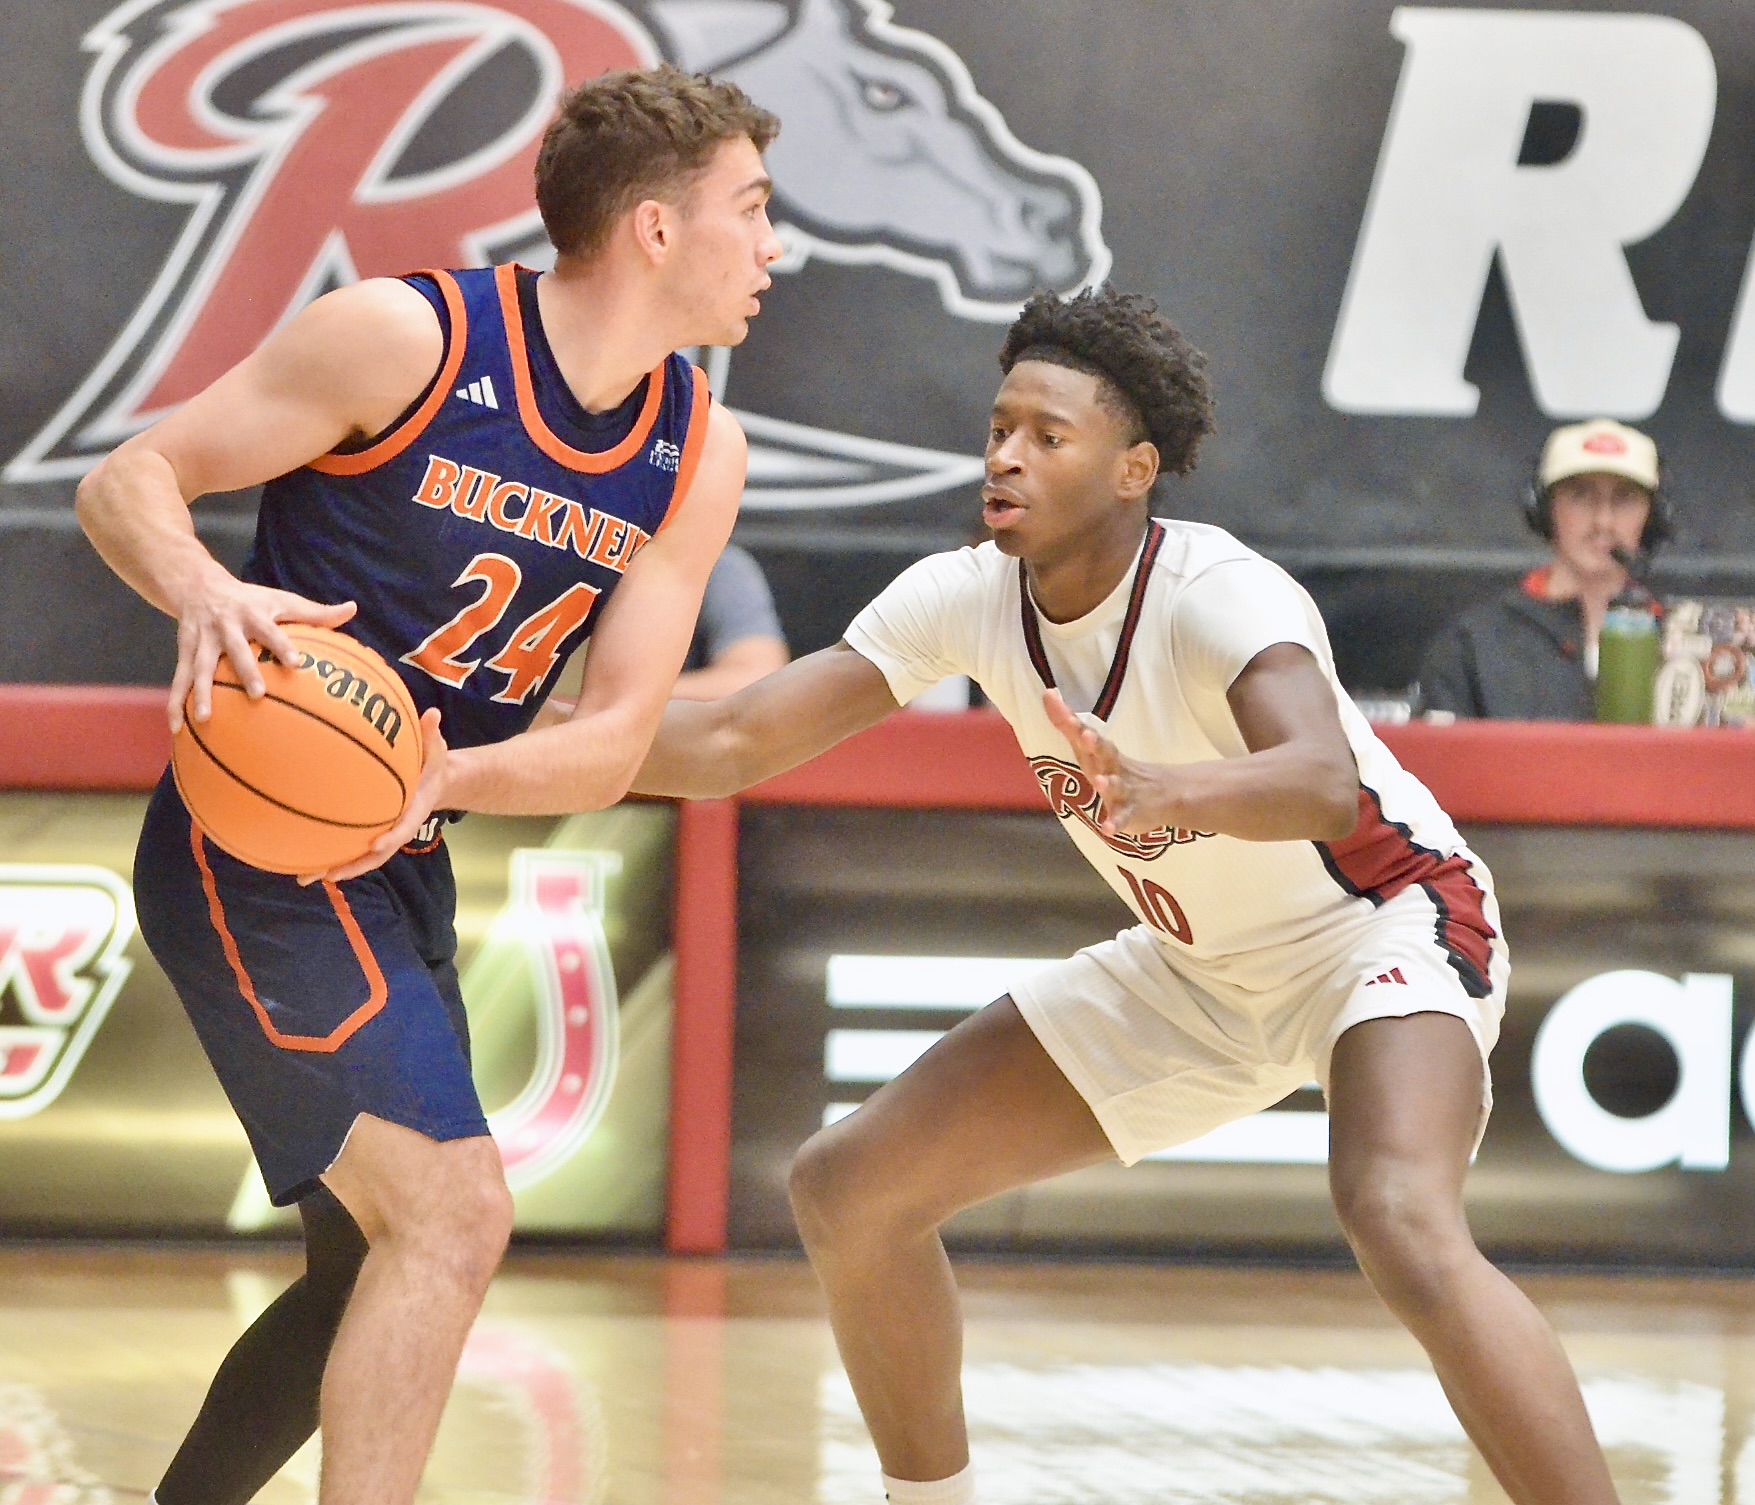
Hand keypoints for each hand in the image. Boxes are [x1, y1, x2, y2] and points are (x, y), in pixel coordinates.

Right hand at [170, 566, 356, 731]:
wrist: (198, 585)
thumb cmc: (251, 599)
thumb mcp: (281, 599)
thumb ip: (316, 612)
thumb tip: (353, 609)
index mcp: (252, 614)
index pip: (270, 630)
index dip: (282, 644)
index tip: (297, 662)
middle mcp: (226, 627)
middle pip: (235, 650)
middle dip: (245, 671)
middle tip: (258, 695)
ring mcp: (202, 641)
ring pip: (200, 668)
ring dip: (200, 693)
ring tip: (204, 718)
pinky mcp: (185, 653)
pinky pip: (179, 680)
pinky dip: (175, 703)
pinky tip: (175, 728)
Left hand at [305, 708, 447, 883]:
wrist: (433, 782)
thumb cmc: (431, 764)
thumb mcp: (436, 748)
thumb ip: (431, 734)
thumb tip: (433, 713)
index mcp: (414, 812)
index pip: (403, 829)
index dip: (390, 839)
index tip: (375, 845)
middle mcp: (396, 828)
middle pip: (375, 855)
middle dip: (351, 867)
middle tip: (327, 875)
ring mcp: (382, 833)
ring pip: (358, 857)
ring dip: (333, 868)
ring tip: (304, 876)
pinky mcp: (369, 830)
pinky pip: (349, 844)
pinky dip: (329, 853)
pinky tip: (301, 856)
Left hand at [1042, 688, 1175, 835]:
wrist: (1166, 794)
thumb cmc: (1117, 768)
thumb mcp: (1092, 747)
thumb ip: (1068, 724)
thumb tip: (1047, 693)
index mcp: (1102, 752)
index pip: (1085, 732)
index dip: (1071, 721)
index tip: (1054, 701)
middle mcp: (1113, 767)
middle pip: (1106, 753)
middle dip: (1096, 745)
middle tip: (1087, 736)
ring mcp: (1124, 790)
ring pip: (1116, 786)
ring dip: (1108, 783)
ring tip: (1100, 782)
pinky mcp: (1131, 813)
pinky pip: (1122, 819)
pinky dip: (1115, 823)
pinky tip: (1106, 829)